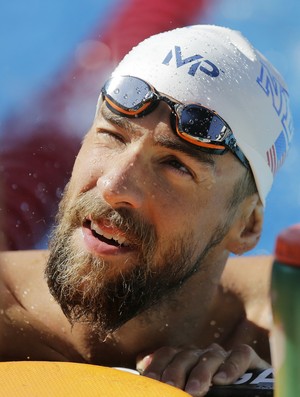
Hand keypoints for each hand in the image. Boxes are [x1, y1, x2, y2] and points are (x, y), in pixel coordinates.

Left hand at [136, 343, 269, 396]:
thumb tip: (147, 385)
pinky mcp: (248, 358)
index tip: (149, 381)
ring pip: (210, 355)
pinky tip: (222, 379)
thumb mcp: (192, 389)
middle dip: (176, 371)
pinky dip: (231, 366)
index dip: (157, 365)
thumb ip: (176, 386)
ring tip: (194, 391)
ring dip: (201, 373)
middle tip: (170, 388)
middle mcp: (202, 354)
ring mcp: (224, 354)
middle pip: (185, 355)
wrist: (250, 392)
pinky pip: (240, 355)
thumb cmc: (213, 393)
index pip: (167, 355)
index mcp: (186, 359)